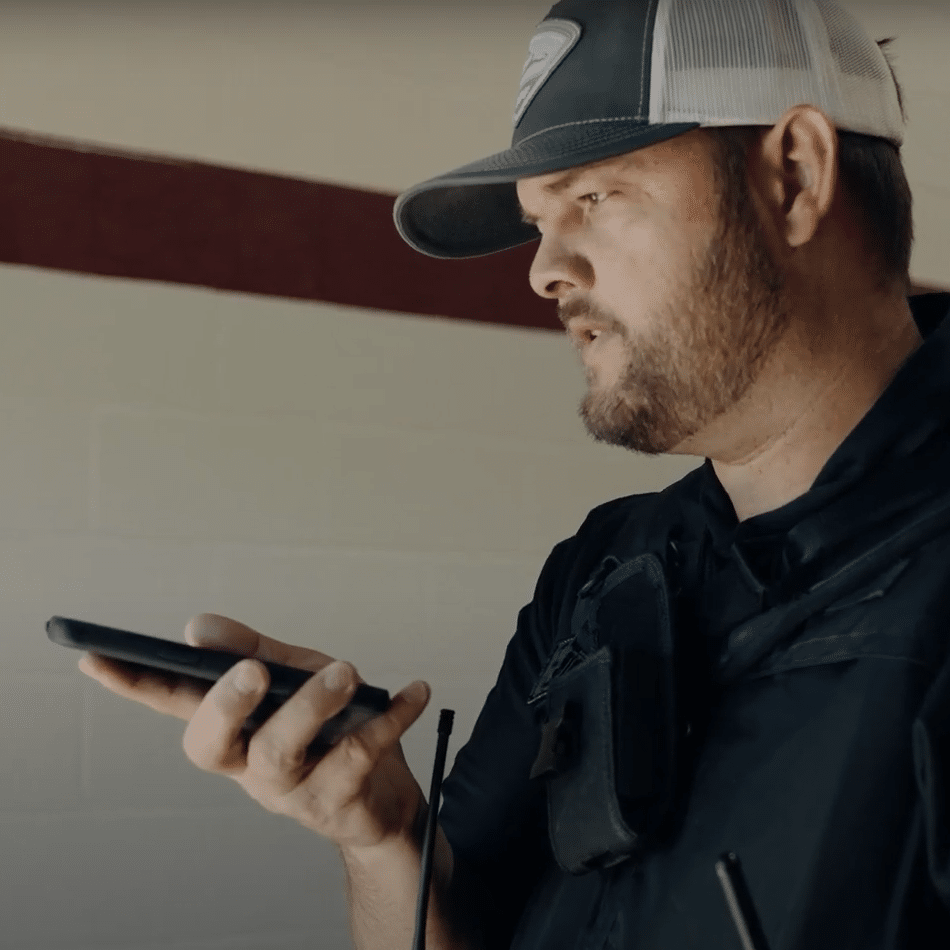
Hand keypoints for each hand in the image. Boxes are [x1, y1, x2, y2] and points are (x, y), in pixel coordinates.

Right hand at [78, 613, 430, 851]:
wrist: (384, 798)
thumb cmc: (330, 725)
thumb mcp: (293, 677)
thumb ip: (250, 651)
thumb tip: (195, 627)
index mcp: (233, 730)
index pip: (172, 705)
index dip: (132, 685)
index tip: (94, 655)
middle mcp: (248, 766)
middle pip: (212, 746)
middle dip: (225, 706)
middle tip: (254, 670)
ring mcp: (290, 790)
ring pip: (282, 752)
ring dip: (313, 705)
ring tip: (346, 670)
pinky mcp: (337, 803)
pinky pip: (360, 755)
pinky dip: (391, 717)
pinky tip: (416, 691)